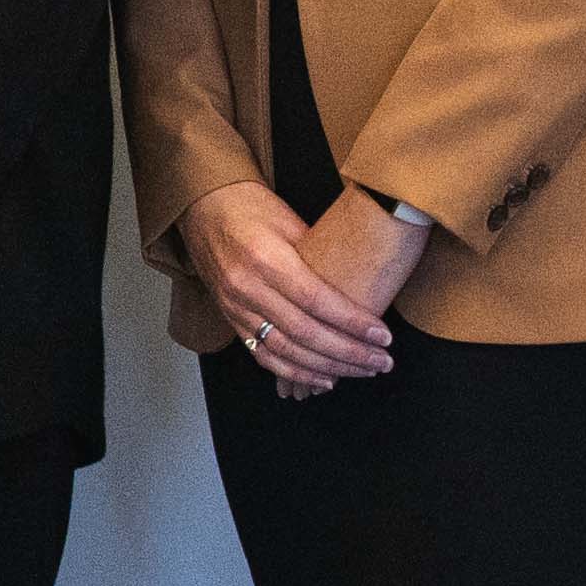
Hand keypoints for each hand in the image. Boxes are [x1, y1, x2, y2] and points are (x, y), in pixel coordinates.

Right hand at [189, 180, 401, 397]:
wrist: (203, 208)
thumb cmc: (251, 207)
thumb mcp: (291, 221)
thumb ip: (319, 257)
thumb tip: (358, 286)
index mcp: (266, 258)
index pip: (316, 301)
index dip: (352, 323)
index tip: (383, 336)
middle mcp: (247, 288)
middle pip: (305, 332)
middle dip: (349, 352)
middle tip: (381, 361)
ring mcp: (235, 308)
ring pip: (286, 351)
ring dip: (328, 367)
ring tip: (362, 371)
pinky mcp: (231, 319)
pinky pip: (264, 356)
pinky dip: (295, 372)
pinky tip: (324, 378)